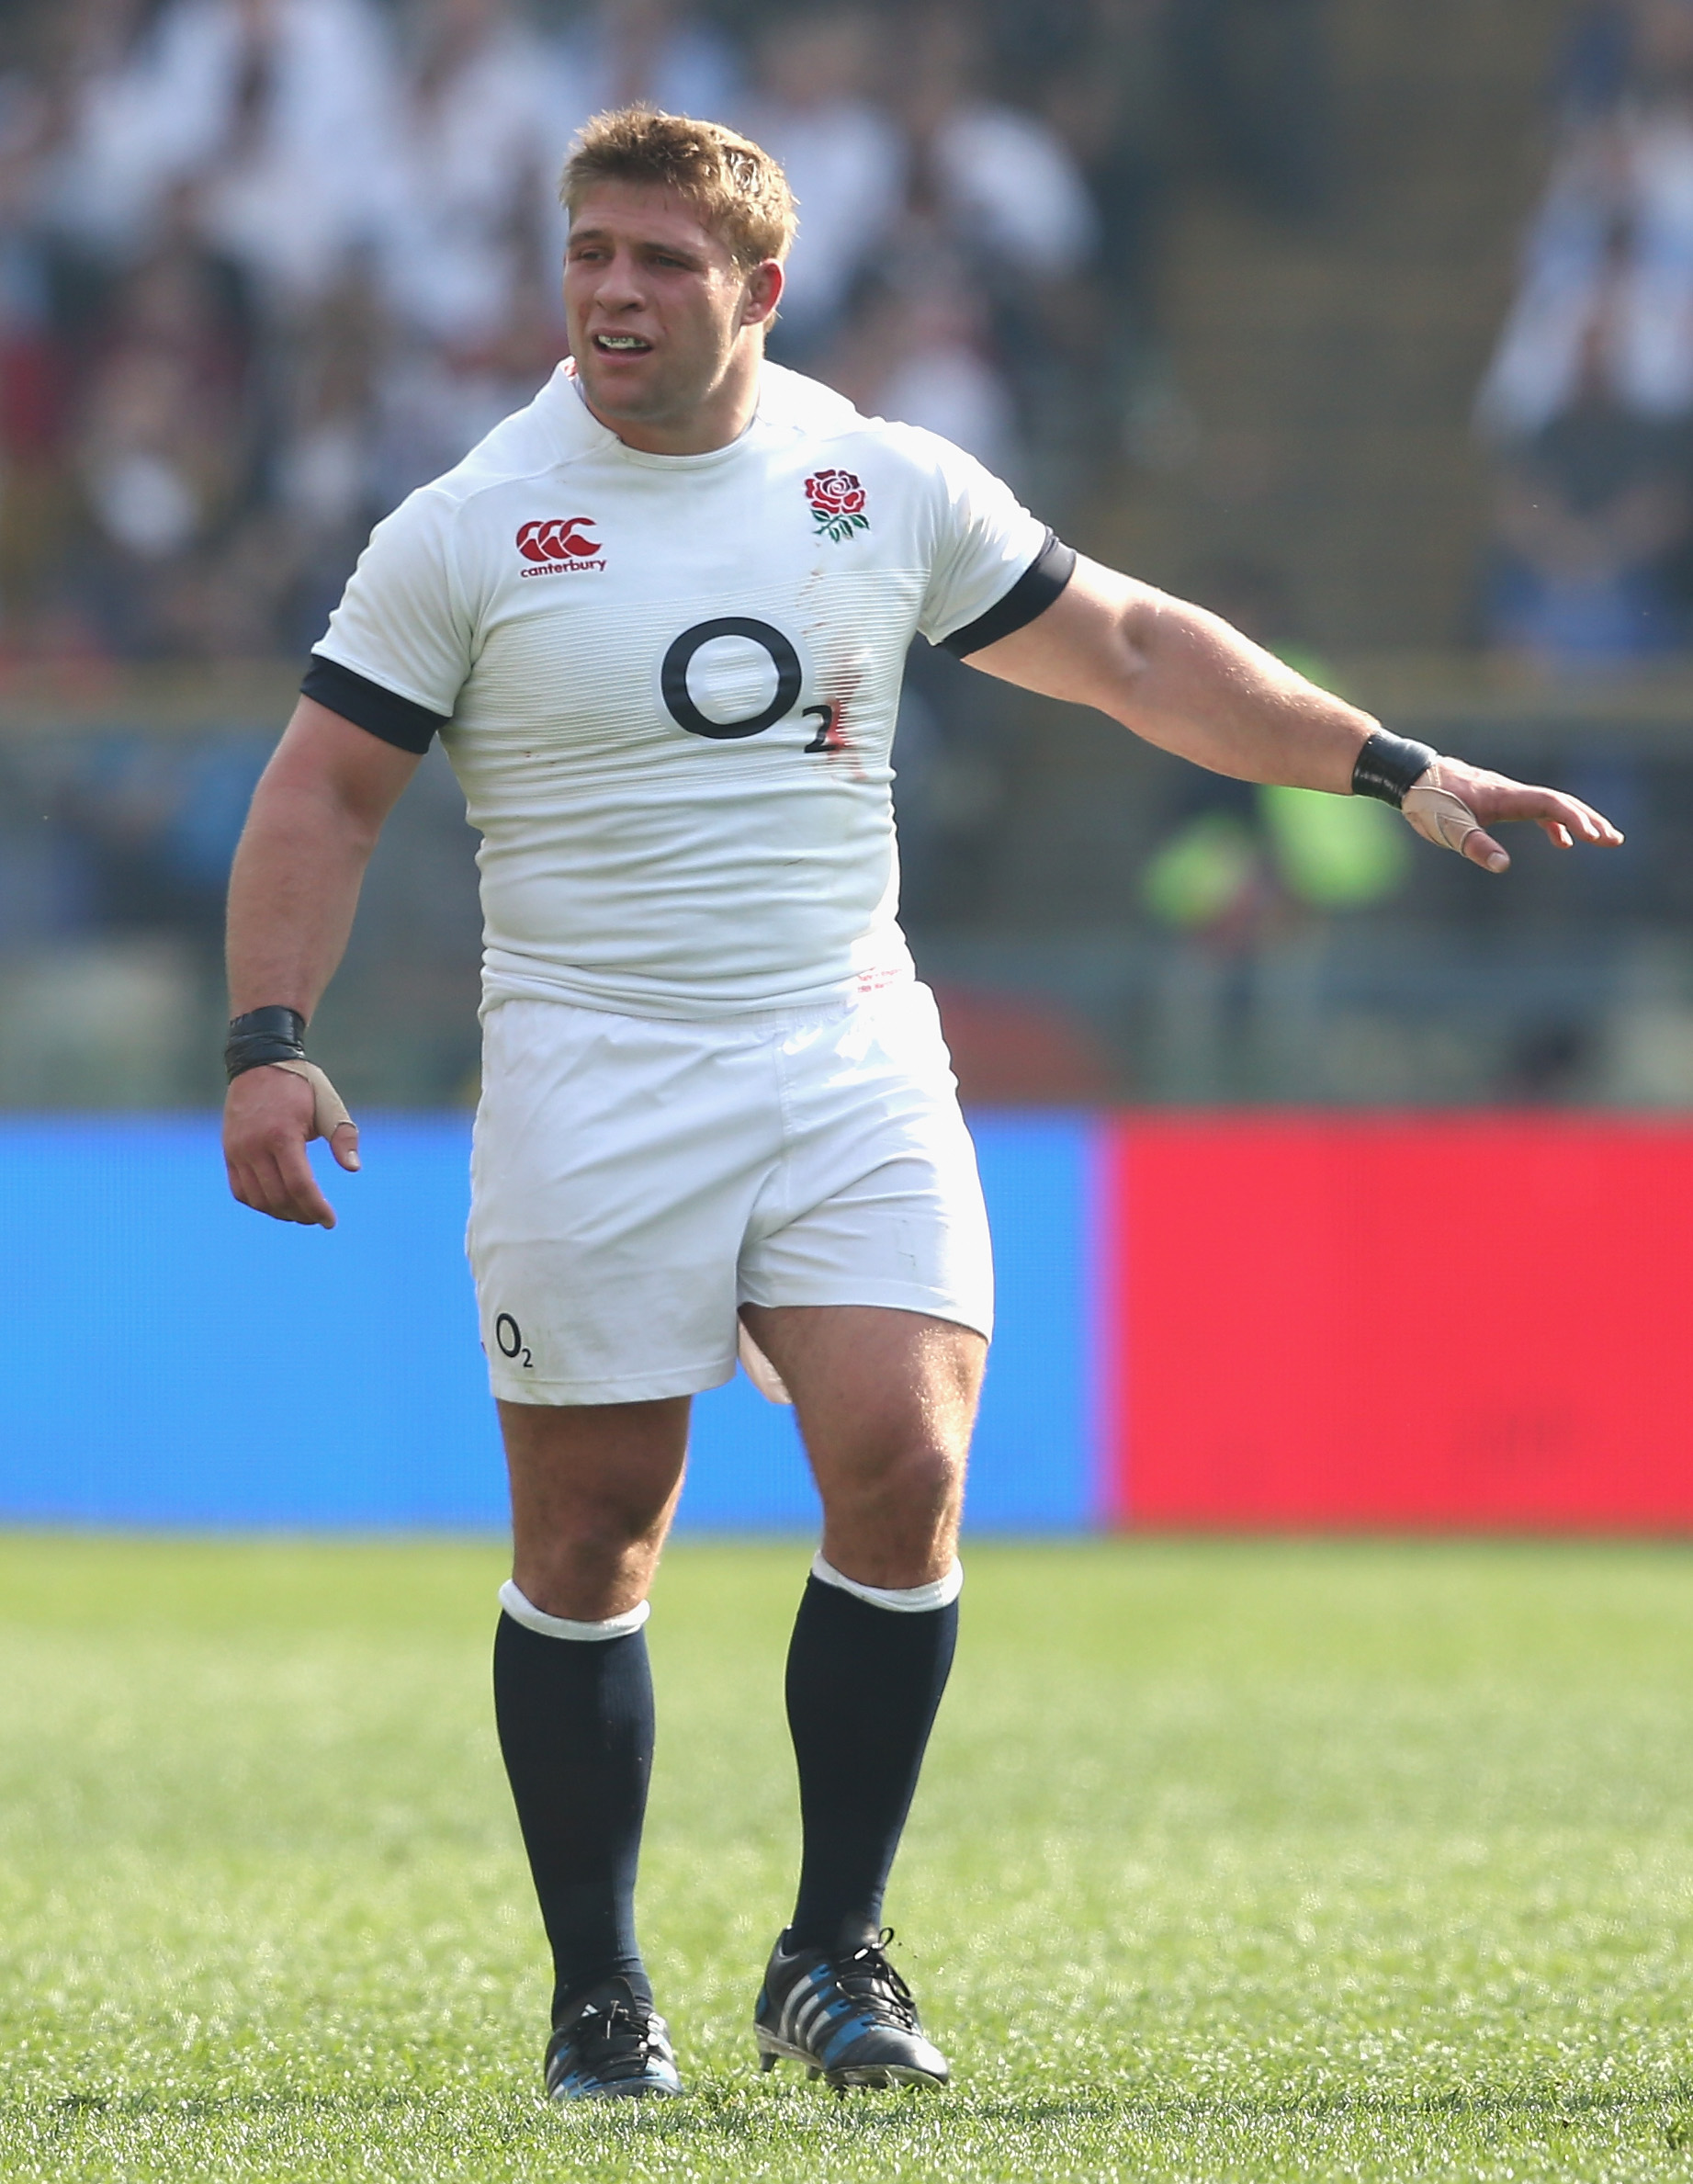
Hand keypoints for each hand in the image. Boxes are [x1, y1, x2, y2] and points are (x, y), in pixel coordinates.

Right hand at [223, 1062, 359, 1228]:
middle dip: (302, 1214)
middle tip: (319, 1217)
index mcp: (282, 1135)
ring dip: (281, 1213)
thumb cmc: (301, 1085)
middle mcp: (255, 1146)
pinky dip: (259, 1203)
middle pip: (279, 1197)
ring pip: (257, 1199)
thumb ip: (342, 1136)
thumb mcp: (329, 1104)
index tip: (330, 1221)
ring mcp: (238, 1150)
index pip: (300, 1185)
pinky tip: (278, 1203)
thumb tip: (353, 1168)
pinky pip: (240, 1190)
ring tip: (301, 1213)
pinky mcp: (229, 1152)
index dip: (316, 1208)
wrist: (260, 1062)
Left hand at [1404, 757, 1623, 873]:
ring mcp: (1508, 794)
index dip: (1576, 819)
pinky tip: (1561, 841)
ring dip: (1577, 821)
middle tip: (1615, 840)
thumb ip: (1477, 846)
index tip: (1595, 837)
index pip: (1551, 804)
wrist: (1411, 776)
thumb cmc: (1430, 802)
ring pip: (1551, 805)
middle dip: (1589, 820)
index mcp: (1506, 796)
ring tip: (1601, 839)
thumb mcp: (1450, 828)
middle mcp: (1512, 791)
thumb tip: (1504, 866)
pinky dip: (1553, 824)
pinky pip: (1535, 809)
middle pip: (1561, 802)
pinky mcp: (1499, 799)